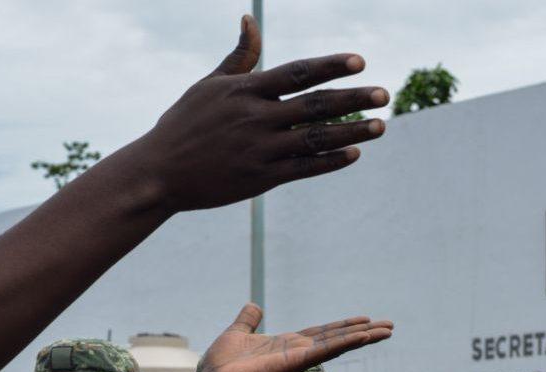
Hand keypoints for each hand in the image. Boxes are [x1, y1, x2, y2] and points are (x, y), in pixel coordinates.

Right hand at [127, 16, 387, 210]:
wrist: (160, 173)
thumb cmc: (185, 123)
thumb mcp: (209, 85)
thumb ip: (240, 57)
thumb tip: (250, 19)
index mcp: (245, 91)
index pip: (297, 73)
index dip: (330, 66)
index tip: (360, 62)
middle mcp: (255, 118)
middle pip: (314, 106)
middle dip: (353, 99)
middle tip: (384, 94)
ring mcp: (260, 150)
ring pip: (315, 139)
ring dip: (351, 131)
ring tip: (380, 124)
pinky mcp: (261, 178)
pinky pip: (304, 168)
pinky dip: (330, 161)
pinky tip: (354, 153)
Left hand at [191, 304, 392, 371]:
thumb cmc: (222, 365)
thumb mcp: (238, 332)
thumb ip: (248, 320)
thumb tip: (253, 306)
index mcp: (289, 345)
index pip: (323, 334)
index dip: (344, 327)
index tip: (365, 320)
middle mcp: (299, 352)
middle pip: (338, 339)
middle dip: (364, 332)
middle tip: (389, 327)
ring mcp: (300, 359)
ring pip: (339, 344)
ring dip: (365, 336)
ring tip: (388, 330)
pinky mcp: (297, 362)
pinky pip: (327, 350)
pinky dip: (347, 342)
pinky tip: (365, 336)